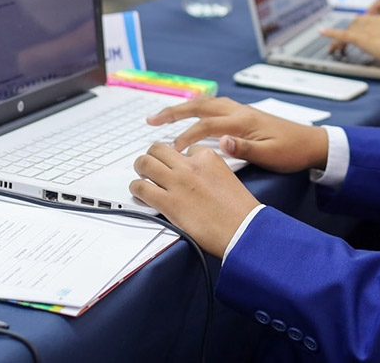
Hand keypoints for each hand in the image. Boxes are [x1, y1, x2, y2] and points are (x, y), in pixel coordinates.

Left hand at [131, 143, 259, 257]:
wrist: (243, 230)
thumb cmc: (240, 210)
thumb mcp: (228, 177)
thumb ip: (209, 171)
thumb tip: (195, 177)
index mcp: (208, 157)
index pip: (184, 148)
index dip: (179, 159)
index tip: (177, 167)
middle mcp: (190, 166)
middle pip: (158, 149)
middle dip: (152, 156)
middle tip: (151, 166)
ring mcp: (177, 183)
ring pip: (145, 163)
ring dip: (140, 169)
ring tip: (142, 176)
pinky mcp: (168, 202)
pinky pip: (141, 188)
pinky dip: (136, 189)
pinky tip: (141, 194)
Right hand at [146, 97, 328, 172]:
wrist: (312, 143)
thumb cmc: (292, 151)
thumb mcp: (270, 155)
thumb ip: (245, 149)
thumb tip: (221, 143)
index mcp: (243, 121)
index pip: (206, 124)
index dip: (186, 136)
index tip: (172, 150)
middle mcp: (239, 111)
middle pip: (200, 105)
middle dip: (174, 111)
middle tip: (151, 120)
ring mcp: (241, 111)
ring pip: (206, 103)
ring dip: (183, 107)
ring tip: (163, 116)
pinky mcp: (244, 115)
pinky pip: (214, 106)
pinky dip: (197, 108)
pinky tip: (191, 115)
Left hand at [322, 14, 379, 77]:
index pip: (363, 21)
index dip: (354, 29)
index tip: (349, 36)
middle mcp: (374, 21)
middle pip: (353, 25)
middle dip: (344, 35)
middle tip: (338, 46)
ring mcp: (368, 28)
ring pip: (347, 31)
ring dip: (337, 40)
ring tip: (333, 49)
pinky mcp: (363, 38)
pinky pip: (343, 34)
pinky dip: (330, 33)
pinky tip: (322, 32)